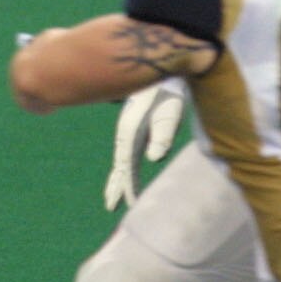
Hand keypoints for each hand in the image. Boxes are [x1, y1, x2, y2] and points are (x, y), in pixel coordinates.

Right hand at [105, 80, 185, 209]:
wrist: (160, 75)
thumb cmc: (168, 96)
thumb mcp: (169, 114)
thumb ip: (162, 136)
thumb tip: (154, 158)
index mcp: (130, 134)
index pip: (127, 167)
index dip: (128, 186)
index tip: (130, 203)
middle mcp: (126, 136)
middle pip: (119, 167)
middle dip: (116, 187)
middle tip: (111, 207)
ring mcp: (128, 134)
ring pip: (120, 162)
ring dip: (118, 180)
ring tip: (112, 197)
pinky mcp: (134, 131)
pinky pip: (126, 155)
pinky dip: (124, 169)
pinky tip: (124, 175)